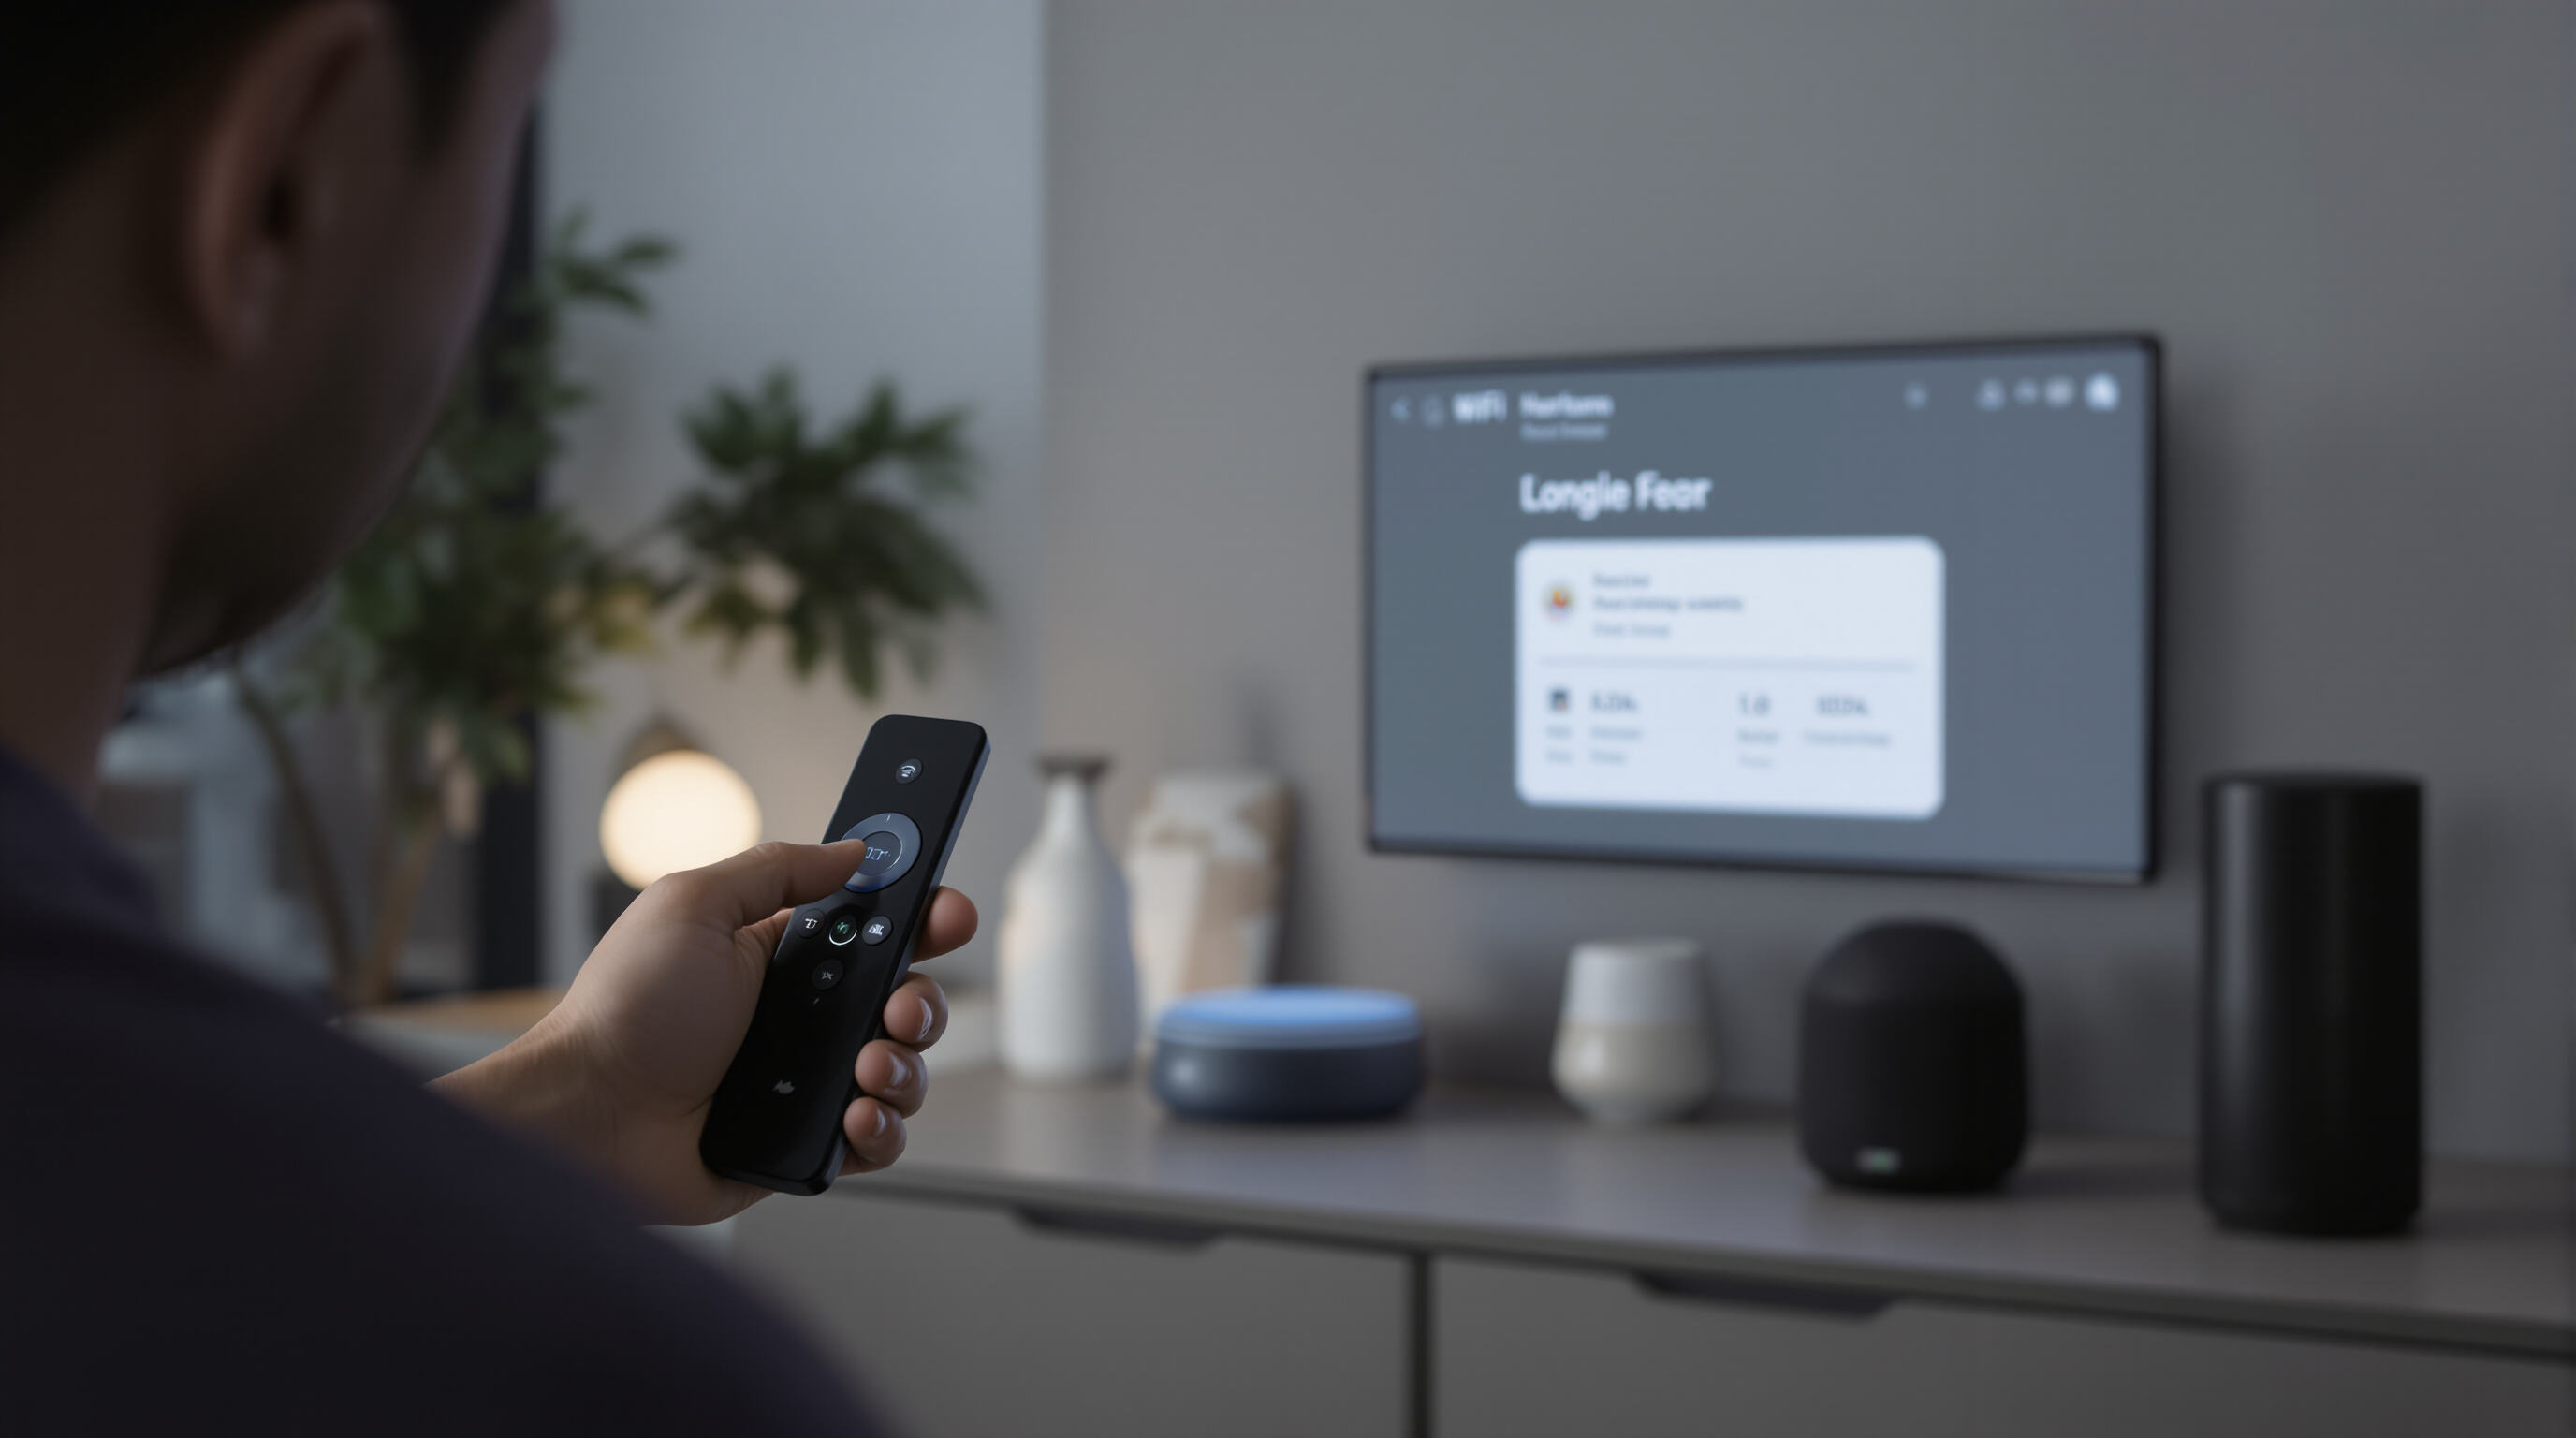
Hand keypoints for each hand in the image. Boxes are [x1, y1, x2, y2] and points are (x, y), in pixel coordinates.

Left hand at [435, 840, 975, 1224]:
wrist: (589, 1116)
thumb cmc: (625, 1010)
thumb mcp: (694, 905)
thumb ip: (779, 867)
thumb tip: (854, 847)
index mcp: (780, 957)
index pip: (876, 931)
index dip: (923, 920)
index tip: (948, 914)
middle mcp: (801, 1020)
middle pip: (905, 1002)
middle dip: (922, 1001)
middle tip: (898, 1006)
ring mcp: (805, 1084)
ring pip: (903, 1073)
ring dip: (904, 1068)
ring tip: (865, 1068)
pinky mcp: (802, 1144)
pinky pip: (875, 1140)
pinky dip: (880, 1129)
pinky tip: (853, 1116)